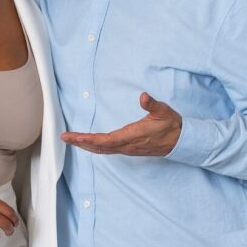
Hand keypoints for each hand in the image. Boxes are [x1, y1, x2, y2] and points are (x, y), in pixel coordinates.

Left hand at [61, 92, 181, 155]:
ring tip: (72, 141)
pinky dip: (95, 147)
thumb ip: (152, 104)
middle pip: (99, 147)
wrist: (181, 141)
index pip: (105, 140)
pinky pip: (108, 150)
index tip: (74, 137)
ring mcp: (128, 149)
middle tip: (65, 138)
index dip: (88, 139)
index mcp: (132, 136)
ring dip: (86, 146)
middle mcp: (127, 145)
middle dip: (81, 143)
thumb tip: (143, 96)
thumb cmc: (171, 125)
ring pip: (102, 150)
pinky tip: (90, 144)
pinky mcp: (129, 149)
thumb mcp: (164, 111)